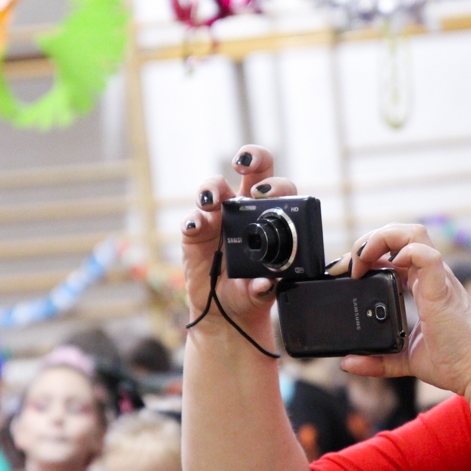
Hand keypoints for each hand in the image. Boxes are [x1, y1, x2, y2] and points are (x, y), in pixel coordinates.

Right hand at [182, 146, 297, 338]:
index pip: (278, 189)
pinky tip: (195, 226)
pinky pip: (192, 219)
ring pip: (214, 188)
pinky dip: (193, 219)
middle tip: (243, 164)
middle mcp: (245, 210)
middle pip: (250, 171)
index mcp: (270, 217)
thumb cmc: (253, 292)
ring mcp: (218, 217)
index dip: (277, 186)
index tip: (269, 195)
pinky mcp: (195, 232)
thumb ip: (266, 288)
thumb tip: (265, 284)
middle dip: (249, 158)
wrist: (228, 312)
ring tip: (211, 201)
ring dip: (211, 188)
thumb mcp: (264, 292)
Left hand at [331, 223, 470, 395]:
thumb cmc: (451, 361)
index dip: (367, 254)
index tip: (344, 272)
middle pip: (402, 233)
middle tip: (349, 265)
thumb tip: (348, 362)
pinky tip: (390, 266)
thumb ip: (377, 360)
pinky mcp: (443, 290)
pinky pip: (427, 256)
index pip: (394, 251)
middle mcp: (431, 277)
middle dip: (370, 240)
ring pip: (414, 234)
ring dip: (382, 238)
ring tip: (362, 258)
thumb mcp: (404, 359)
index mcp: (423, 286)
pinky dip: (406, 253)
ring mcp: (439, 280)